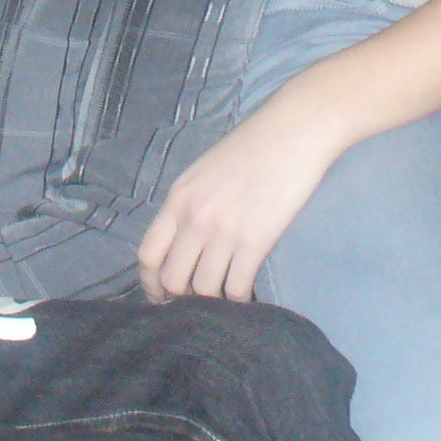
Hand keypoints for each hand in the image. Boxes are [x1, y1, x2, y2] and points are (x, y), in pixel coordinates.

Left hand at [138, 93, 342, 303]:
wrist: (292, 133)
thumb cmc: (251, 147)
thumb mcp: (204, 173)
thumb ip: (190, 206)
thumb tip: (185, 244)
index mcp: (178, 199)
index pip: (148, 254)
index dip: (151, 284)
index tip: (161, 298)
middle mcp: (194, 218)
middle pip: (173, 279)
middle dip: (181, 300)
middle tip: (196, 307)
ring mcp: (223, 232)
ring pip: (205, 290)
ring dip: (213, 302)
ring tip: (224, 302)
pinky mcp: (255, 242)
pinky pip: (237, 288)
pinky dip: (239, 301)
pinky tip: (246, 297)